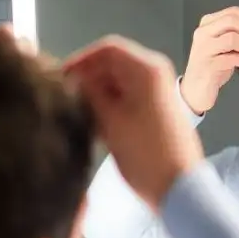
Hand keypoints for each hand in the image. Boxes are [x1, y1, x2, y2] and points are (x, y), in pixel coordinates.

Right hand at [63, 36, 204, 209]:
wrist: (178, 188)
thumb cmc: (143, 153)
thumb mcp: (109, 121)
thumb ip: (88, 93)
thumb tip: (72, 79)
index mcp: (147, 69)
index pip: (106, 49)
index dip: (80, 60)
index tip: (60, 79)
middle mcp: (155, 74)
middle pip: (113, 64)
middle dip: (88, 78)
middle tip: (64, 98)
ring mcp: (158, 93)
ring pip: (119, 82)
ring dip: (97, 93)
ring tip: (76, 112)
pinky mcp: (157, 111)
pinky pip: (128, 97)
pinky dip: (110, 105)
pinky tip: (93, 122)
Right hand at [181, 6, 238, 114]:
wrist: (196, 90)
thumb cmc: (213, 67)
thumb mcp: (223, 46)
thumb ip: (235, 33)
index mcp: (207, 24)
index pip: (232, 12)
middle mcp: (203, 33)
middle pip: (232, 21)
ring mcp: (203, 48)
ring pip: (232, 38)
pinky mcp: (208, 64)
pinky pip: (233, 58)